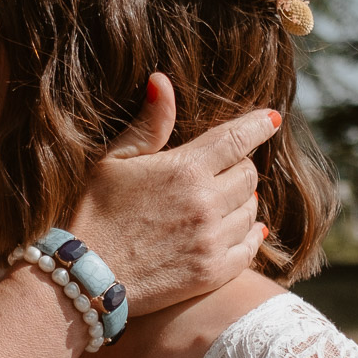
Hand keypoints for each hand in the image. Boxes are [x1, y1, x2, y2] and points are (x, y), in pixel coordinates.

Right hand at [65, 73, 277, 315]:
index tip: (272, 119)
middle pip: (249, 174)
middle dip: (241, 167)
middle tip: (225, 170)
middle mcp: (206, 202)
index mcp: (185, 169)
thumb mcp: (113, 161)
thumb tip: (163, 80)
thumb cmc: (94, 213)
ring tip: (223, 201)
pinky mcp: (213, 271)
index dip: (259, 125)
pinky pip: (250, 246)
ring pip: (252, 209)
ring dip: (243, 201)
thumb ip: (148, 125)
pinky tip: (247, 229)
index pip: (237, 138)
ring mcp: (213, 239)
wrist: (84, 277)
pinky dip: (252, 234)